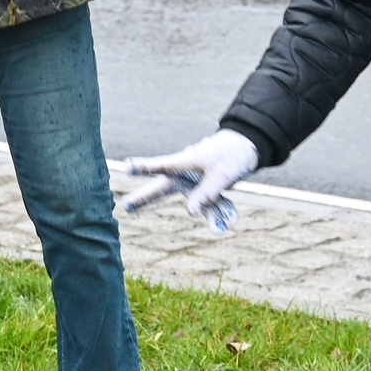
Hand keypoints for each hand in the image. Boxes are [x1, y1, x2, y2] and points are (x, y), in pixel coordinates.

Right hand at [118, 130, 260, 232]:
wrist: (244, 149)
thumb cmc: (230, 156)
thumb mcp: (221, 176)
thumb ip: (206, 194)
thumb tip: (189, 212)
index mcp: (186, 163)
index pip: (162, 166)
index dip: (145, 167)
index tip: (127, 167)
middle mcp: (185, 175)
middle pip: (162, 188)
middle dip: (144, 197)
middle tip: (126, 205)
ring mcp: (194, 184)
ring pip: (196, 203)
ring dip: (210, 213)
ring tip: (218, 221)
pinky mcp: (205, 191)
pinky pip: (211, 206)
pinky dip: (222, 212)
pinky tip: (231, 218)